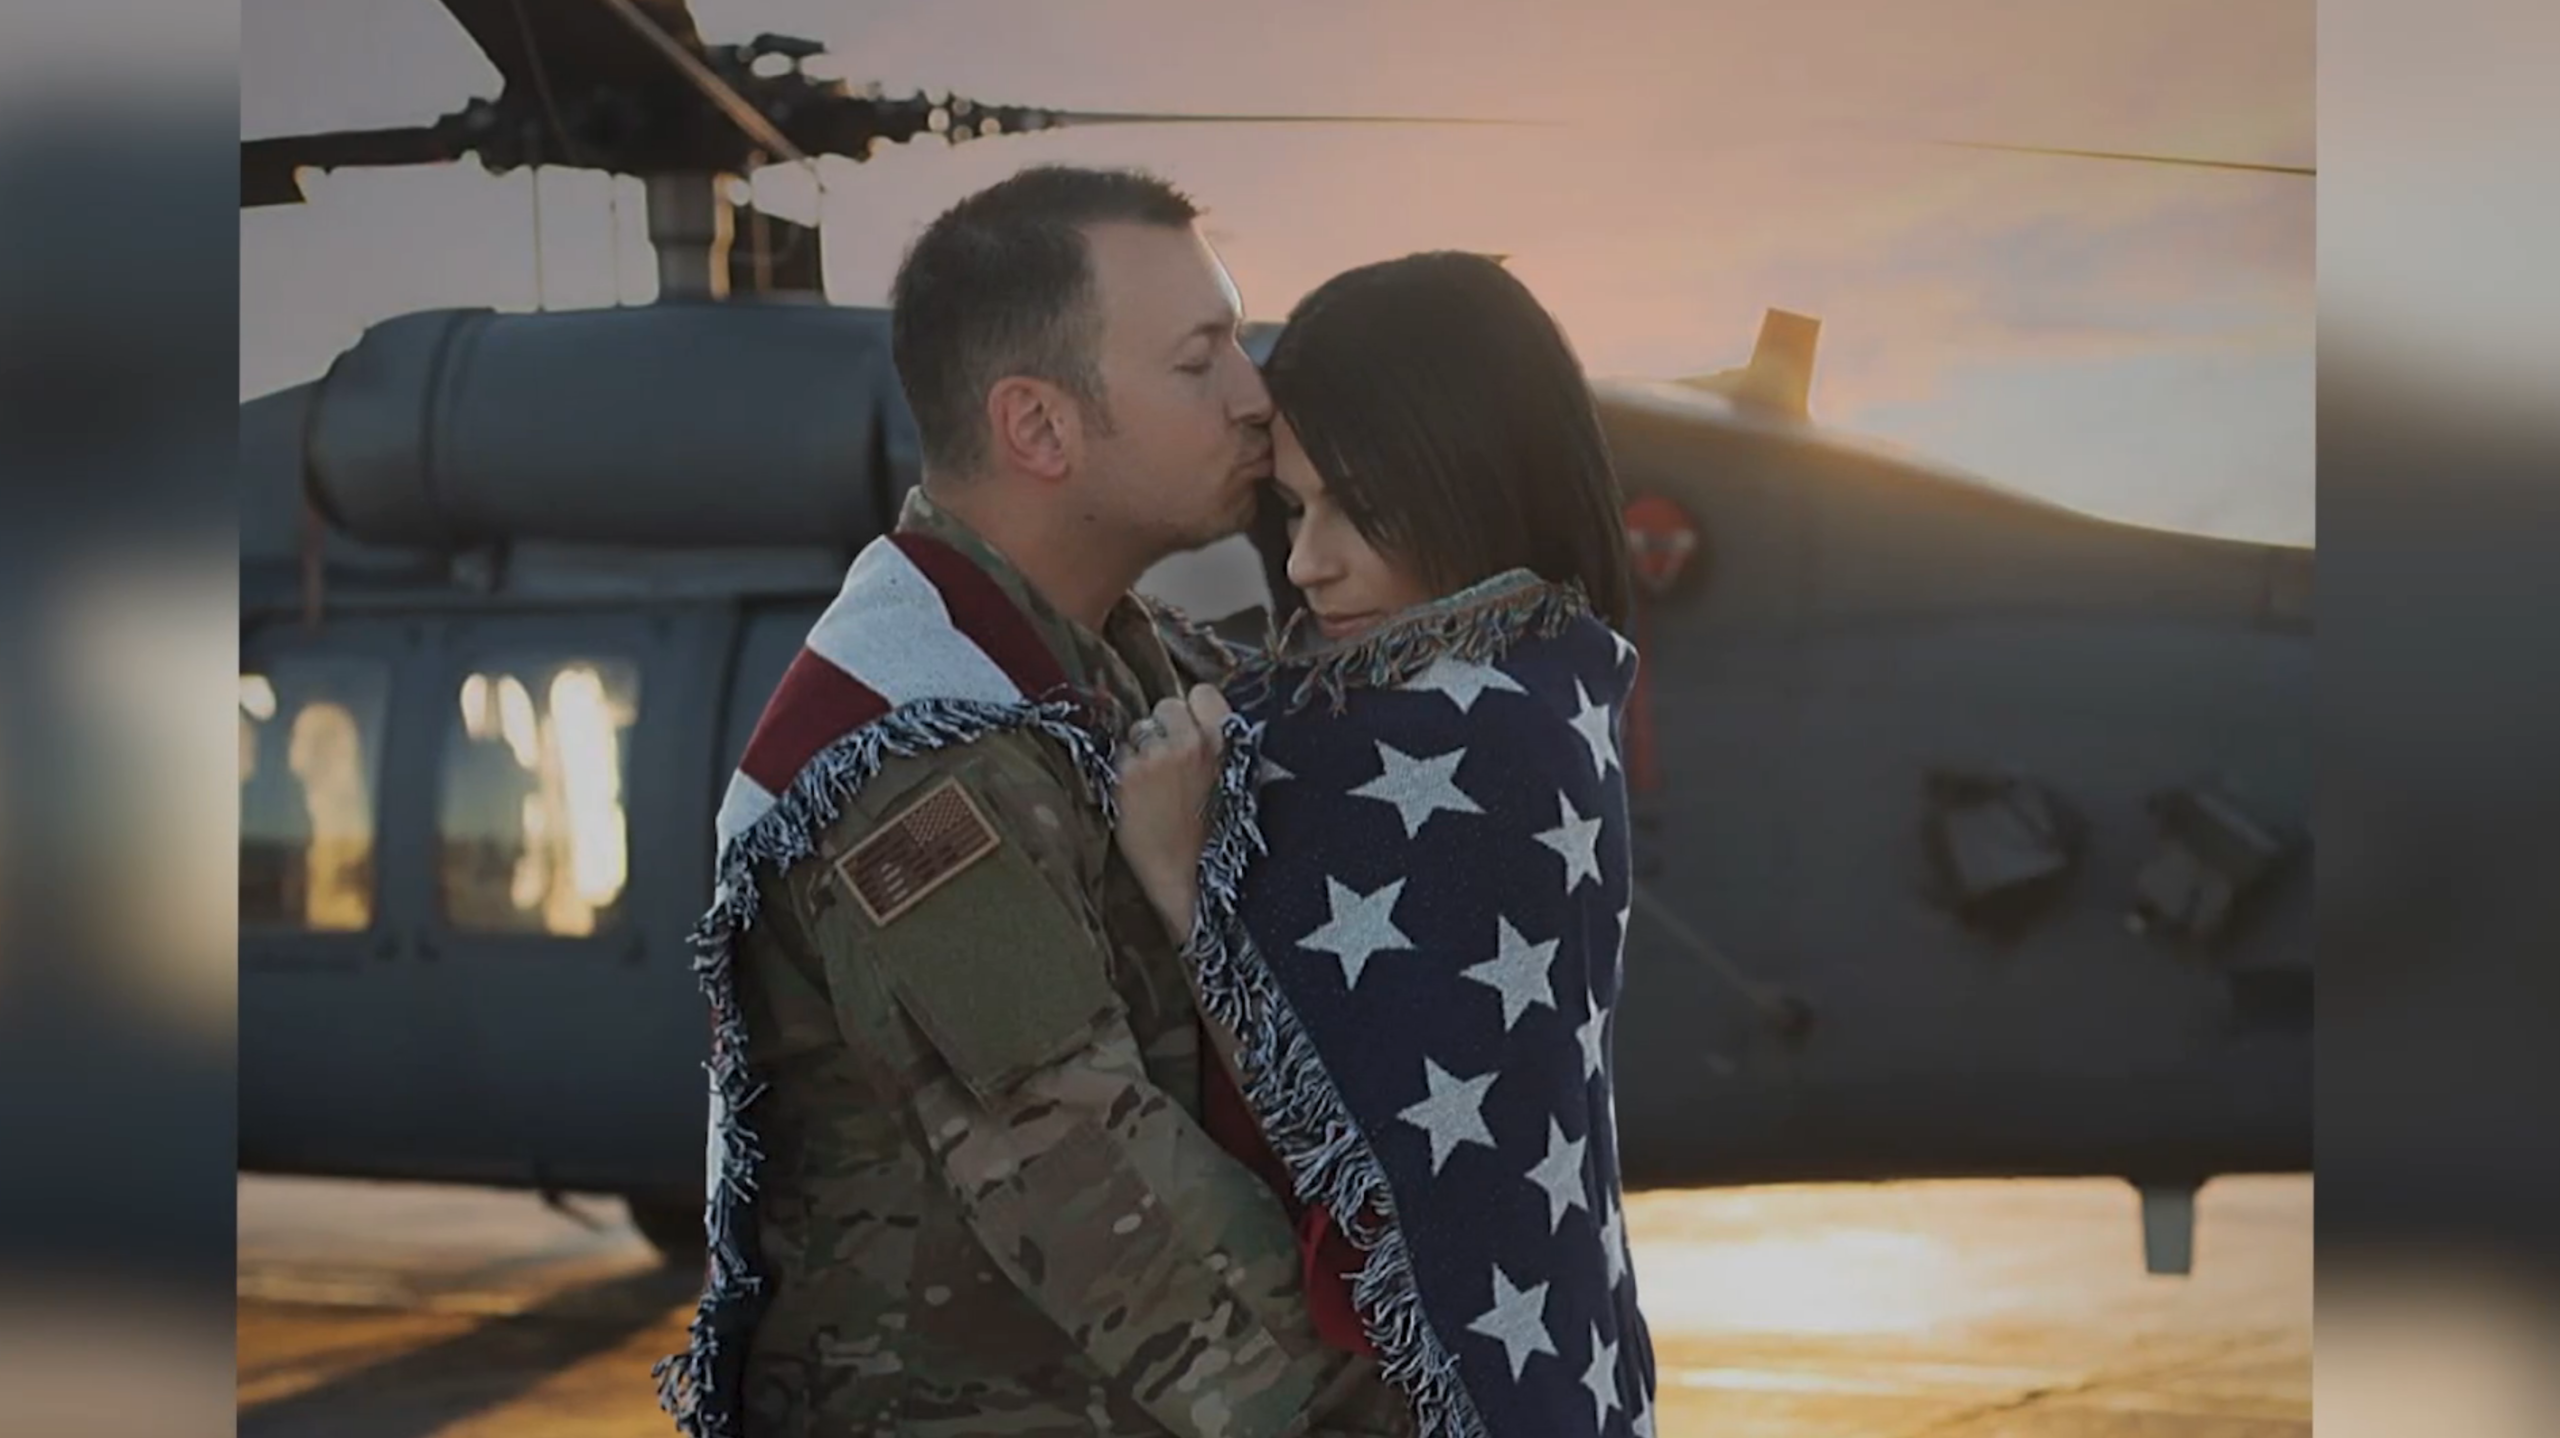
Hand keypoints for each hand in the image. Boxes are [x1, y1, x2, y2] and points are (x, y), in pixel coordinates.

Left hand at [1113, 684, 1231, 941]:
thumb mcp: (1237, 785)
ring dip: (1141, 747)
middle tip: (1165, 759)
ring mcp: (1160, 756)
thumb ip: (1219, 750)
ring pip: (1139, 727)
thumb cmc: (1216, 838)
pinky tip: (1135, 796)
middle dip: (1163, 727)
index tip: (1188, 728)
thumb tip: (1197, 726)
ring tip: (1150, 783)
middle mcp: (1195, 744)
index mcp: (1229, 745)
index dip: (1192, 709)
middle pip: (1167, 705)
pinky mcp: (1130, 774)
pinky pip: (1120, 753)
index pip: (1203, 693)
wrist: (1192, 879)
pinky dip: (1123, 771)